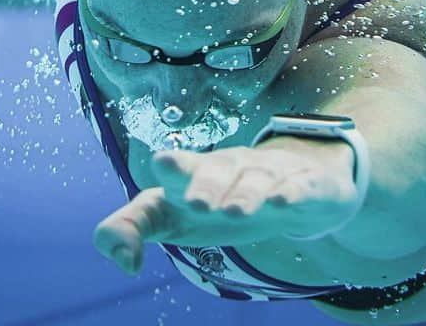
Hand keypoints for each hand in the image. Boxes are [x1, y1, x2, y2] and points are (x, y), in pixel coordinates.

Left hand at [92, 140, 357, 274]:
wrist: (298, 184)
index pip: (178, 170)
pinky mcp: (305, 184)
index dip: (173, 168)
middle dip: (208, 182)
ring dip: (245, 193)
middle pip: (219, 167)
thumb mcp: (172, 216)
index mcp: (195, 174)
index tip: (162, 164)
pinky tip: (281, 202)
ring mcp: (270, 173)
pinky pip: (299, 186)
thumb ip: (130, 228)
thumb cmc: (220, 202)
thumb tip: (121, 261)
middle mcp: (232, 167)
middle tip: (197, 203)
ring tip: (234, 212)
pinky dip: (291, 192)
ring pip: (257, 178)